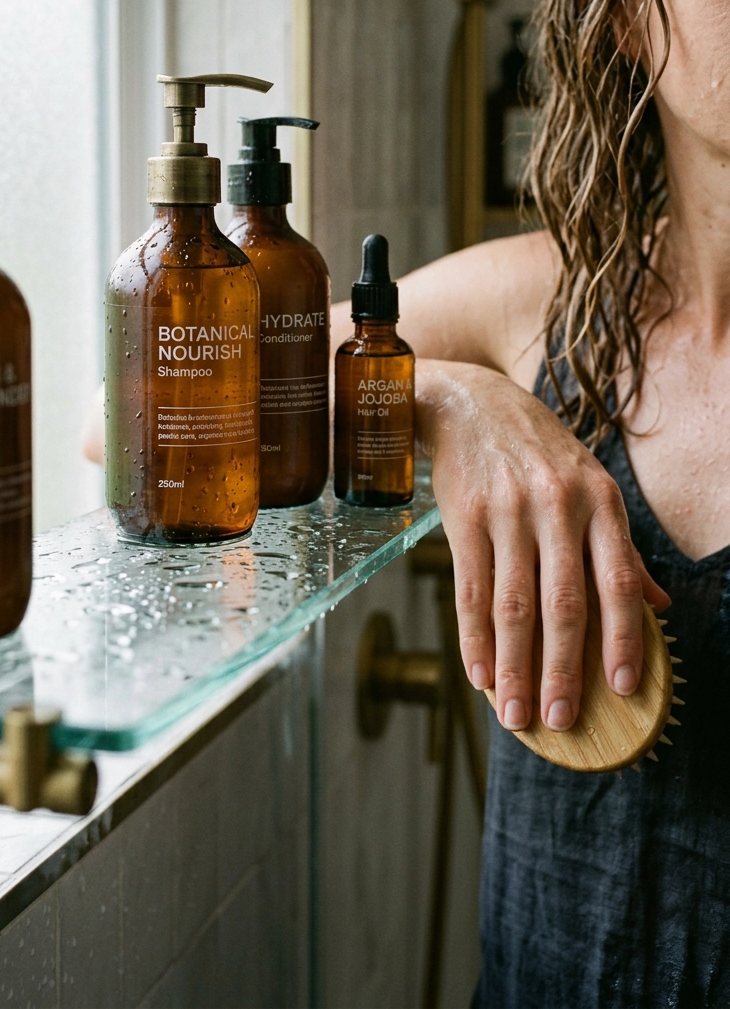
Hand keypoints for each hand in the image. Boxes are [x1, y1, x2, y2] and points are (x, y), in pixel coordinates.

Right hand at [417, 360, 669, 731]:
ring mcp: (508, 511)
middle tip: (559, 720)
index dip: (623, 637)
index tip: (622, 688)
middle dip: (562, 669)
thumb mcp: (592, 486)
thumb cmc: (541, 454)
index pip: (620, 580)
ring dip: (514, 667)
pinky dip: (474, 637)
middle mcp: (557, 505)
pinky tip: (480, 673)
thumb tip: (659, 607)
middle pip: (563, 602)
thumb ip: (622, 548)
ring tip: (515, 714)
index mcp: (600, 500)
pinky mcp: (464, 517)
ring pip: (513, 604)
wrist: (474, 404)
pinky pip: (470, 588)